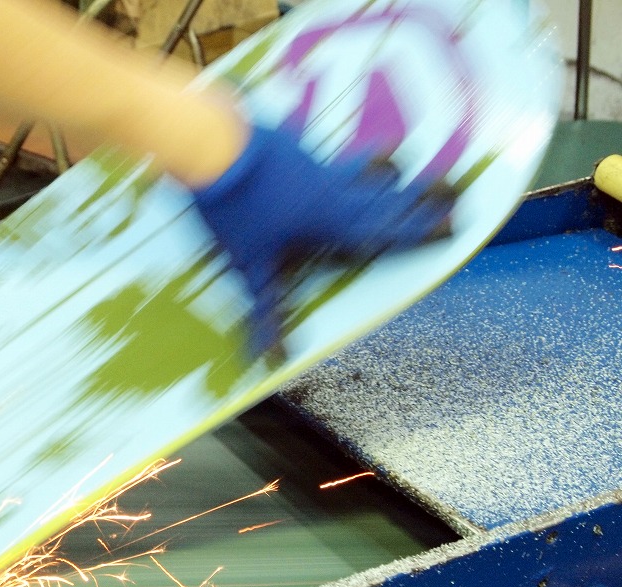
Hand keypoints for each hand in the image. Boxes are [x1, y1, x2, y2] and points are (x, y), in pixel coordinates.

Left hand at [190, 123, 454, 354]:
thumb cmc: (234, 209)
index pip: (388, 230)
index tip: (455, 224)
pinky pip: (333, 156)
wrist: (212, 145)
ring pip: (362, 169)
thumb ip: (265, 311)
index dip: (422, 231)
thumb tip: (270, 359)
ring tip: (401, 161)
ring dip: (384, 169)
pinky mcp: (296, 146)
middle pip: (386, 195)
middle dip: (419, 197)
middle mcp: (335, 190)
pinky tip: (338, 150)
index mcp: (335, 221)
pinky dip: (346, 157)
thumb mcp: (250, 267)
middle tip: (453, 187)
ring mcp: (317, 164)